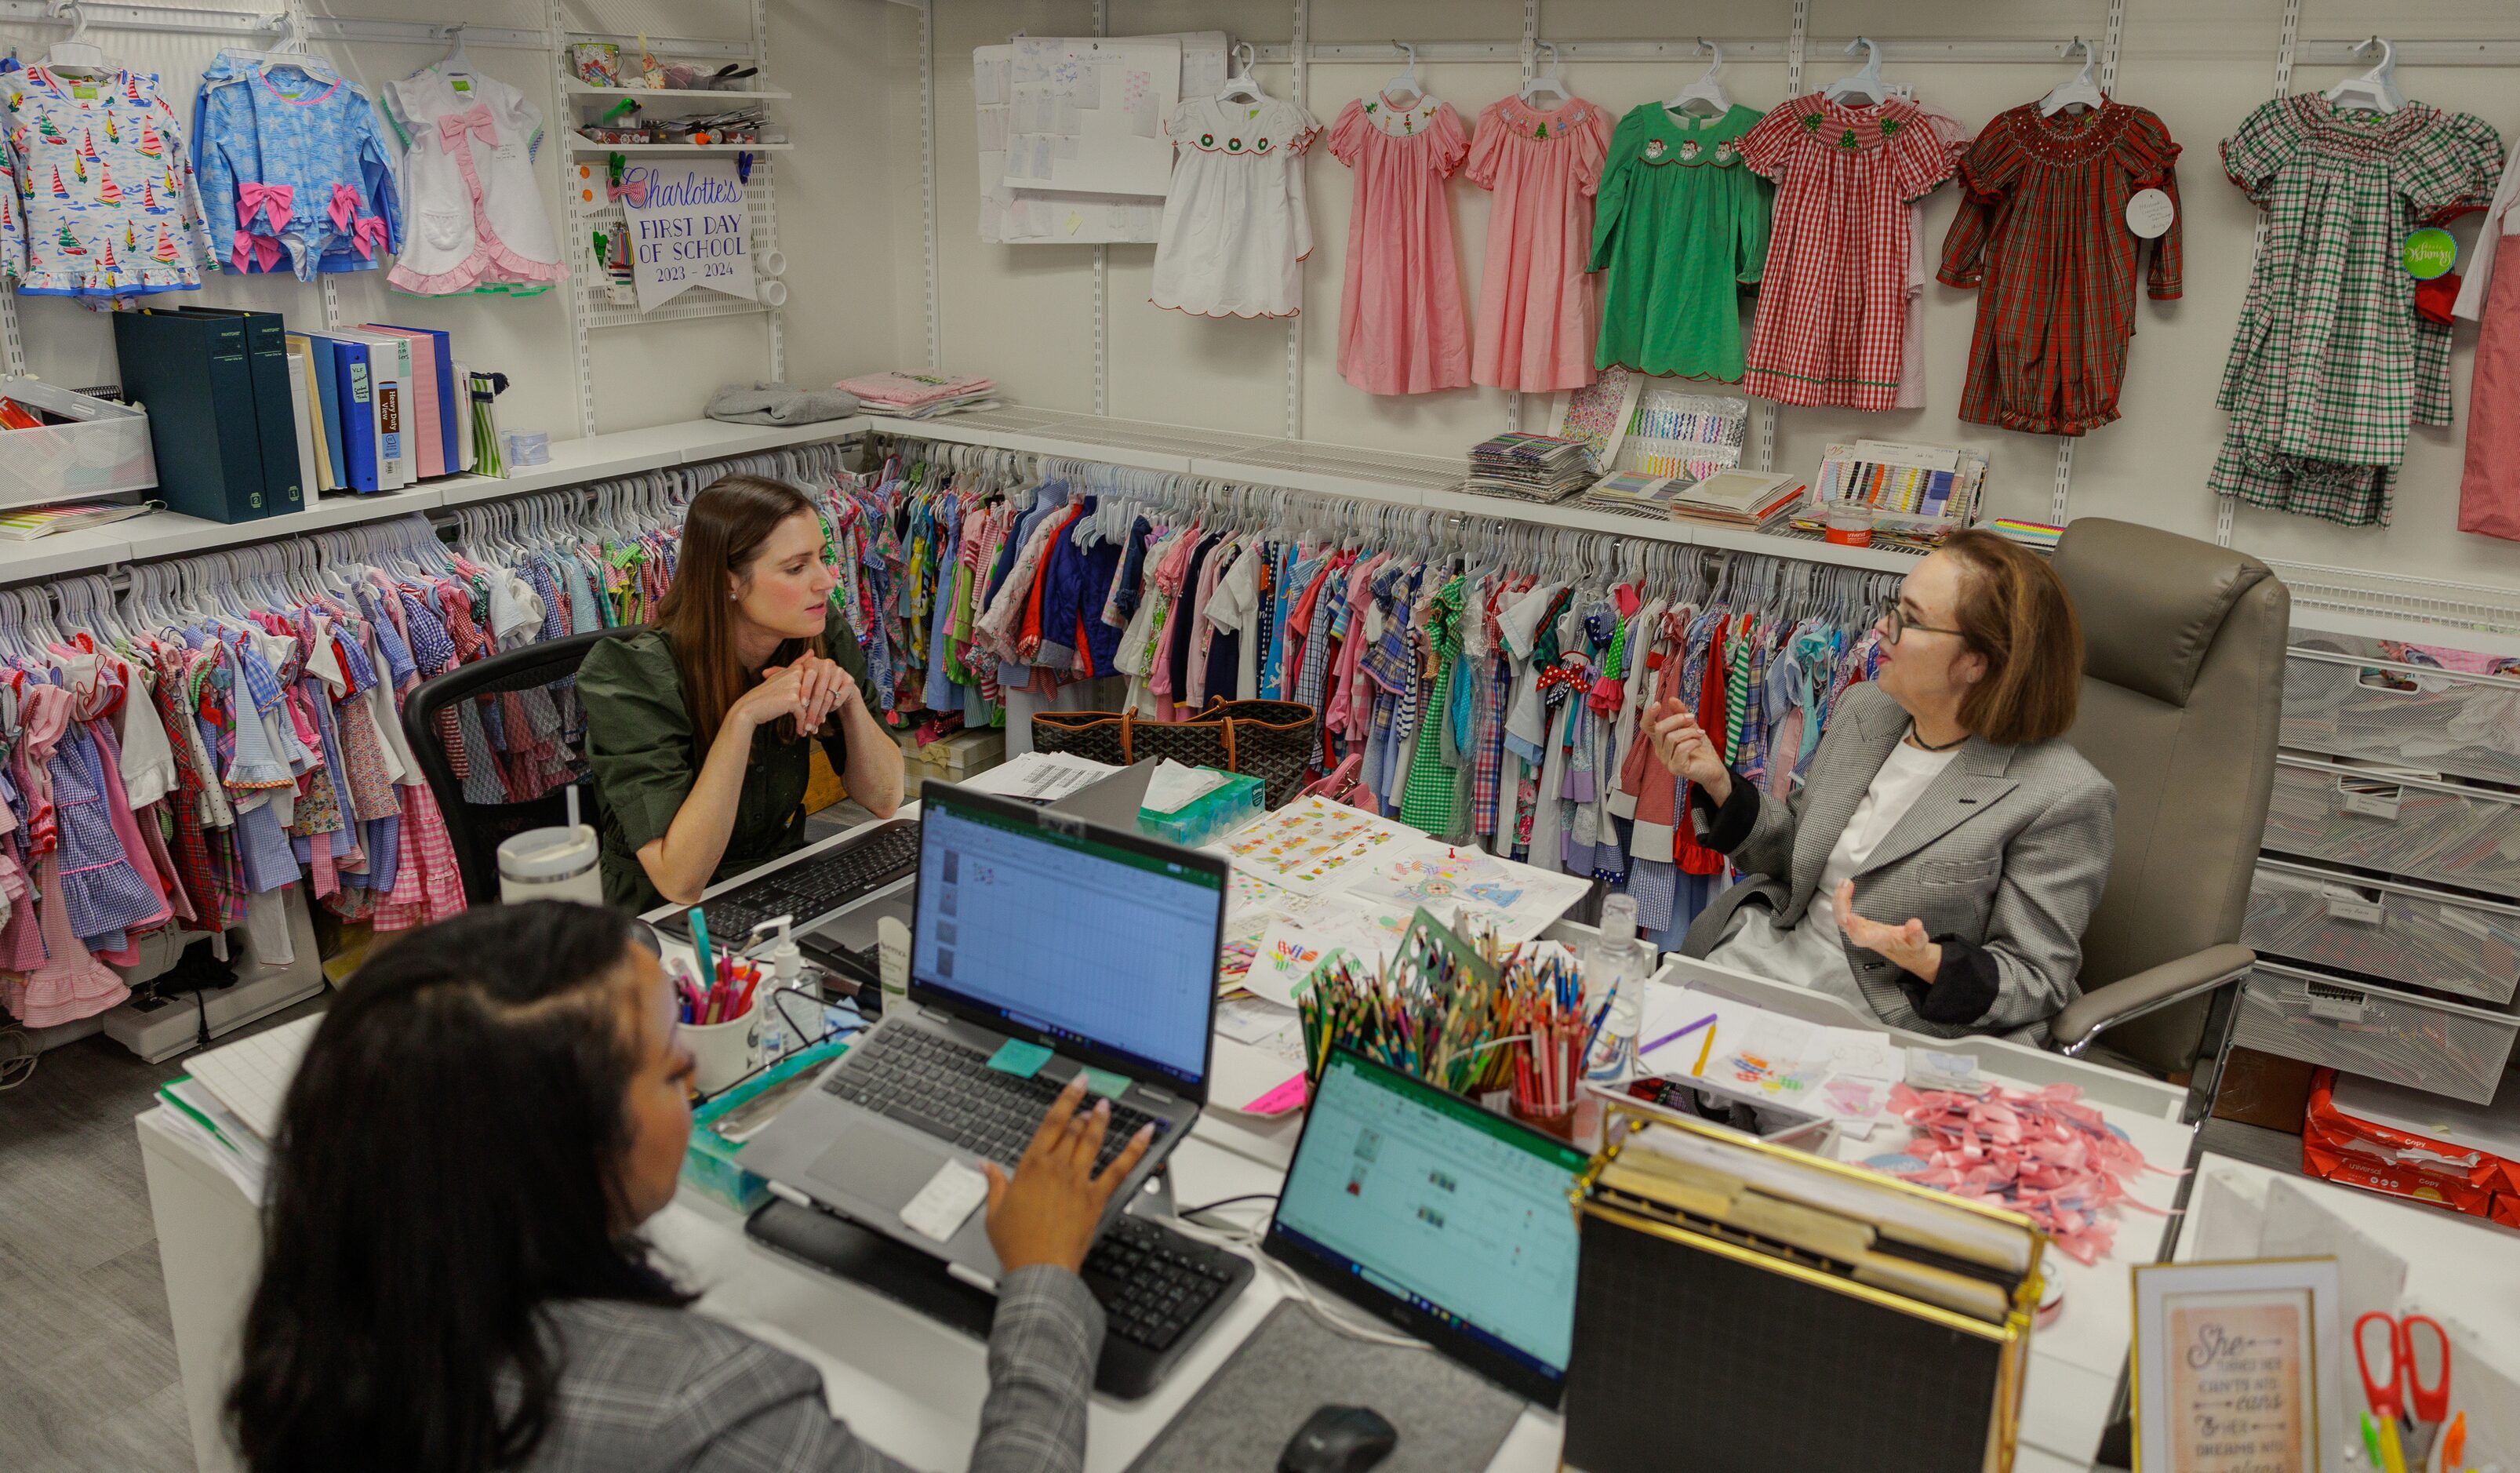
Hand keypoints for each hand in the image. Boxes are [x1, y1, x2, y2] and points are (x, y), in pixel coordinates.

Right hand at [726, 662, 817, 734]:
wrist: (749, 708)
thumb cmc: (765, 695)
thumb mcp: (781, 676)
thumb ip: (797, 665)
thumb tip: (811, 652)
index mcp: (796, 669)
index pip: (815, 685)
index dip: (816, 699)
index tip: (818, 709)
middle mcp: (797, 675)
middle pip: (815, 696)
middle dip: (818, 711)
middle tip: (819, 722)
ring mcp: (795, 686)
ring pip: (812, 706)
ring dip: (812, 720)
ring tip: (812, 729)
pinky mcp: (793, 700)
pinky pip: (804, 715)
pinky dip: (803, 725)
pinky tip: (801, 732)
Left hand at [787, 653, 856, 733]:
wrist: (835, 690)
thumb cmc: (812, 686)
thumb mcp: (797, 681)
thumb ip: (783, 675)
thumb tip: (764, 673)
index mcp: (813, 661)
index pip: (809, 675)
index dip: (805, 691)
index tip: (800, 705)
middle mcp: (828, 663)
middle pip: (819, 688)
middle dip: (812, 708)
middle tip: (807, 722)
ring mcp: (840, 671)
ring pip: (829, 695)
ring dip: (822, 713)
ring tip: (814, 725)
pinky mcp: (850, 680)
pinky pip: (840, 697)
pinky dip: (833, 708)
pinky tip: (825, 716)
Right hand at [983, 1076, 1153, 1274]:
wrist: (1039, 1268)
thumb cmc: (1016, 1244)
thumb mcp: (994, 1212)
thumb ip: (994, 1184)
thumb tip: (984, 1166)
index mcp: (1031, 1166)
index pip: (1051, 1122)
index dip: (1066, 1098)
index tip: (1076, 1084)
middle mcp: (1056, 1168)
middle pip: (1073, 1130)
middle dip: (1082, 1112)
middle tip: (1089, 1102)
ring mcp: (1078, 1181)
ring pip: (1093, 1141)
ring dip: (1101, 1121)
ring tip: (1107, 1107)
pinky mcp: (1096, 1198)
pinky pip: (1119, 1168)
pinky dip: (1134, 1149)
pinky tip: (1145, 1133)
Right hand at [1646, 697, 1730, 804]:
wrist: (1713, 768)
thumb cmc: (1701, 749)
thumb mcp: (1691, 727)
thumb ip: (1681, 714)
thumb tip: (1672, 699)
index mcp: (1661, 740)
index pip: (1647, 727)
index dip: (1649, 715)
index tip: (1658, 704)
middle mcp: (1660, 751)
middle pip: (1660, 729)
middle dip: (1678, 720)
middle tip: (1692, 718)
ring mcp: (1667, 761)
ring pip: (1672, 738)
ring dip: (1690, 732)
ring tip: (1700, 734)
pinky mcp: (1676, 768)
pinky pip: (1682, 749)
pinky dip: (1693, 742)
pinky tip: (1699, 742)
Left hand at [1834, 879, 1941, 980]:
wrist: (1904, 952)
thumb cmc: (1910, 947)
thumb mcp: (1918, 942)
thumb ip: (1917, 935)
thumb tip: (1916, 924)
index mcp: (1876, 940)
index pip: (1860, 936)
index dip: (1852, 928)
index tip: (1848, 916)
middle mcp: (1863, 935)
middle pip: (1843, 921)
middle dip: (1841, 903)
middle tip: (1845, 884)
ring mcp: (1858, 928)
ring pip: (1840, 915)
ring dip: (1839, 898)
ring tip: (1843, 882)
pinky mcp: (1858, 923)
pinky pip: (1843, 912)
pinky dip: (1841, 899)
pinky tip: (1844, 887)